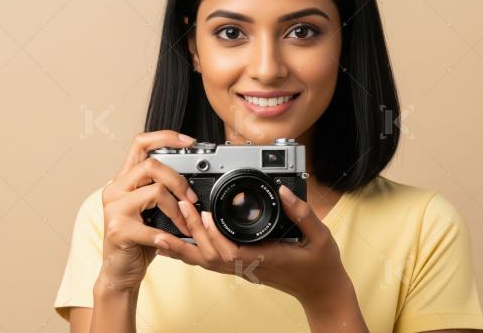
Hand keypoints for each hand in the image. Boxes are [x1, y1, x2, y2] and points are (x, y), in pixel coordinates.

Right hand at [97, 130, 200, 292]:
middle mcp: (115, 189)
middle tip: (192, 200)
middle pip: (151, 165)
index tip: (190, 142)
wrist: (120, 271)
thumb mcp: (151, 211)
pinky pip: (151, 227)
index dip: (166, 137)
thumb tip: (194, 182)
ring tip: (184, 226)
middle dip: (179, 181)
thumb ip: (161, 191)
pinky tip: (170, 242)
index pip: (140, 143)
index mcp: (123, 180)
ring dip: (178, 210)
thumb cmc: (139, 241)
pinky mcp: (118, 229)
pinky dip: (166, 236)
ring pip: (155, 191)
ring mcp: (114, 208)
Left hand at [157, 185, 353, 308]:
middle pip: (210, 255)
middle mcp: (247, 266)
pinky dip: (189, 254)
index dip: (213, 233)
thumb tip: (284, 191)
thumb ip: (303, 213)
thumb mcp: (320, 236)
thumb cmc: (321, 266)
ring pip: (205, 261)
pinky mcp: (239, 267)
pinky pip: (209, 262)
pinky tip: (174, 245)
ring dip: (183, 247)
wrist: (321, 291)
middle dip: (191, 232)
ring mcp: (241, 269)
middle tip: (178, 207)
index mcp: (264, 259)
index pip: (231, 250)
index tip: (203, 212)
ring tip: (161, 231)